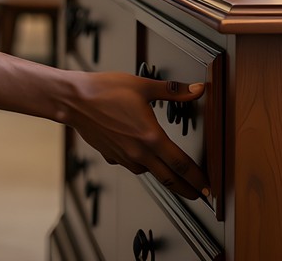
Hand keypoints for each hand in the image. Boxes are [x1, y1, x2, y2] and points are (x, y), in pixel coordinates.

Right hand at [67, 72, 208, 199]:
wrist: (73, 100)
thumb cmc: (104, 90)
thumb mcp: (143, 86)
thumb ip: (174, 91)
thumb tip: (198, 88)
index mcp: (151, 137)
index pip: (182, 165)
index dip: (198, 178)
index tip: (208, 187)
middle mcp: (139, 152)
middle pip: (169, 179)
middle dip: (187, 189)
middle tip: (199, 194)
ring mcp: (124, 157)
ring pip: (150, 173)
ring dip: (163, 176)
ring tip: (171, 173)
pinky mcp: (112, 156)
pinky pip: (132, 165)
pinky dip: (142, 164)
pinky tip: (141, 156)